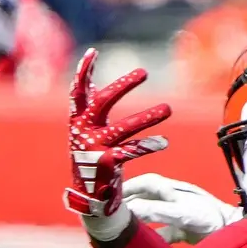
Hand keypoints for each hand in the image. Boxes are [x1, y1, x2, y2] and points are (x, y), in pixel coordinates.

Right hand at [64, 49, 172, 236]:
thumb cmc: (91, 156)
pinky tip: (164, 141)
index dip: (84, 72)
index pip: (78, 91)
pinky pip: (131, 151)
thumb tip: (89, 80)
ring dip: (147, 117)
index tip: (93, 52)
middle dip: (123, 86)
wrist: (90, 195)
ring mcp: (95, 147)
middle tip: (145, 72)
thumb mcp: (87, 130)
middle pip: (103, 102)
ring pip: (124, 128)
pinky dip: (148, 145)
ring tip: (168, 109)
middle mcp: (83, 131)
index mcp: (77, 120)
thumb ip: (89, 107)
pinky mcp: (107, 164)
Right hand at [123, 174, 243, 243]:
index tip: (111, 197)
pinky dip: (156, 237)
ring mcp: (180, 213)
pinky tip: (148, 244)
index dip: (128, 188)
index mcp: (173, 190)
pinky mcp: (186, 229)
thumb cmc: (210, 218)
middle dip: (129, 202)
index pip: (146, 183)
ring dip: (140, 219)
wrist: (235, 232)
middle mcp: (176, 199)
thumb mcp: (181, 213)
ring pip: (154, 213)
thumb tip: (129, 210)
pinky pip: (166, 232)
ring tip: (124, 226)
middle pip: (147, 196)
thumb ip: (155, 211)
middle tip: (112, 212)